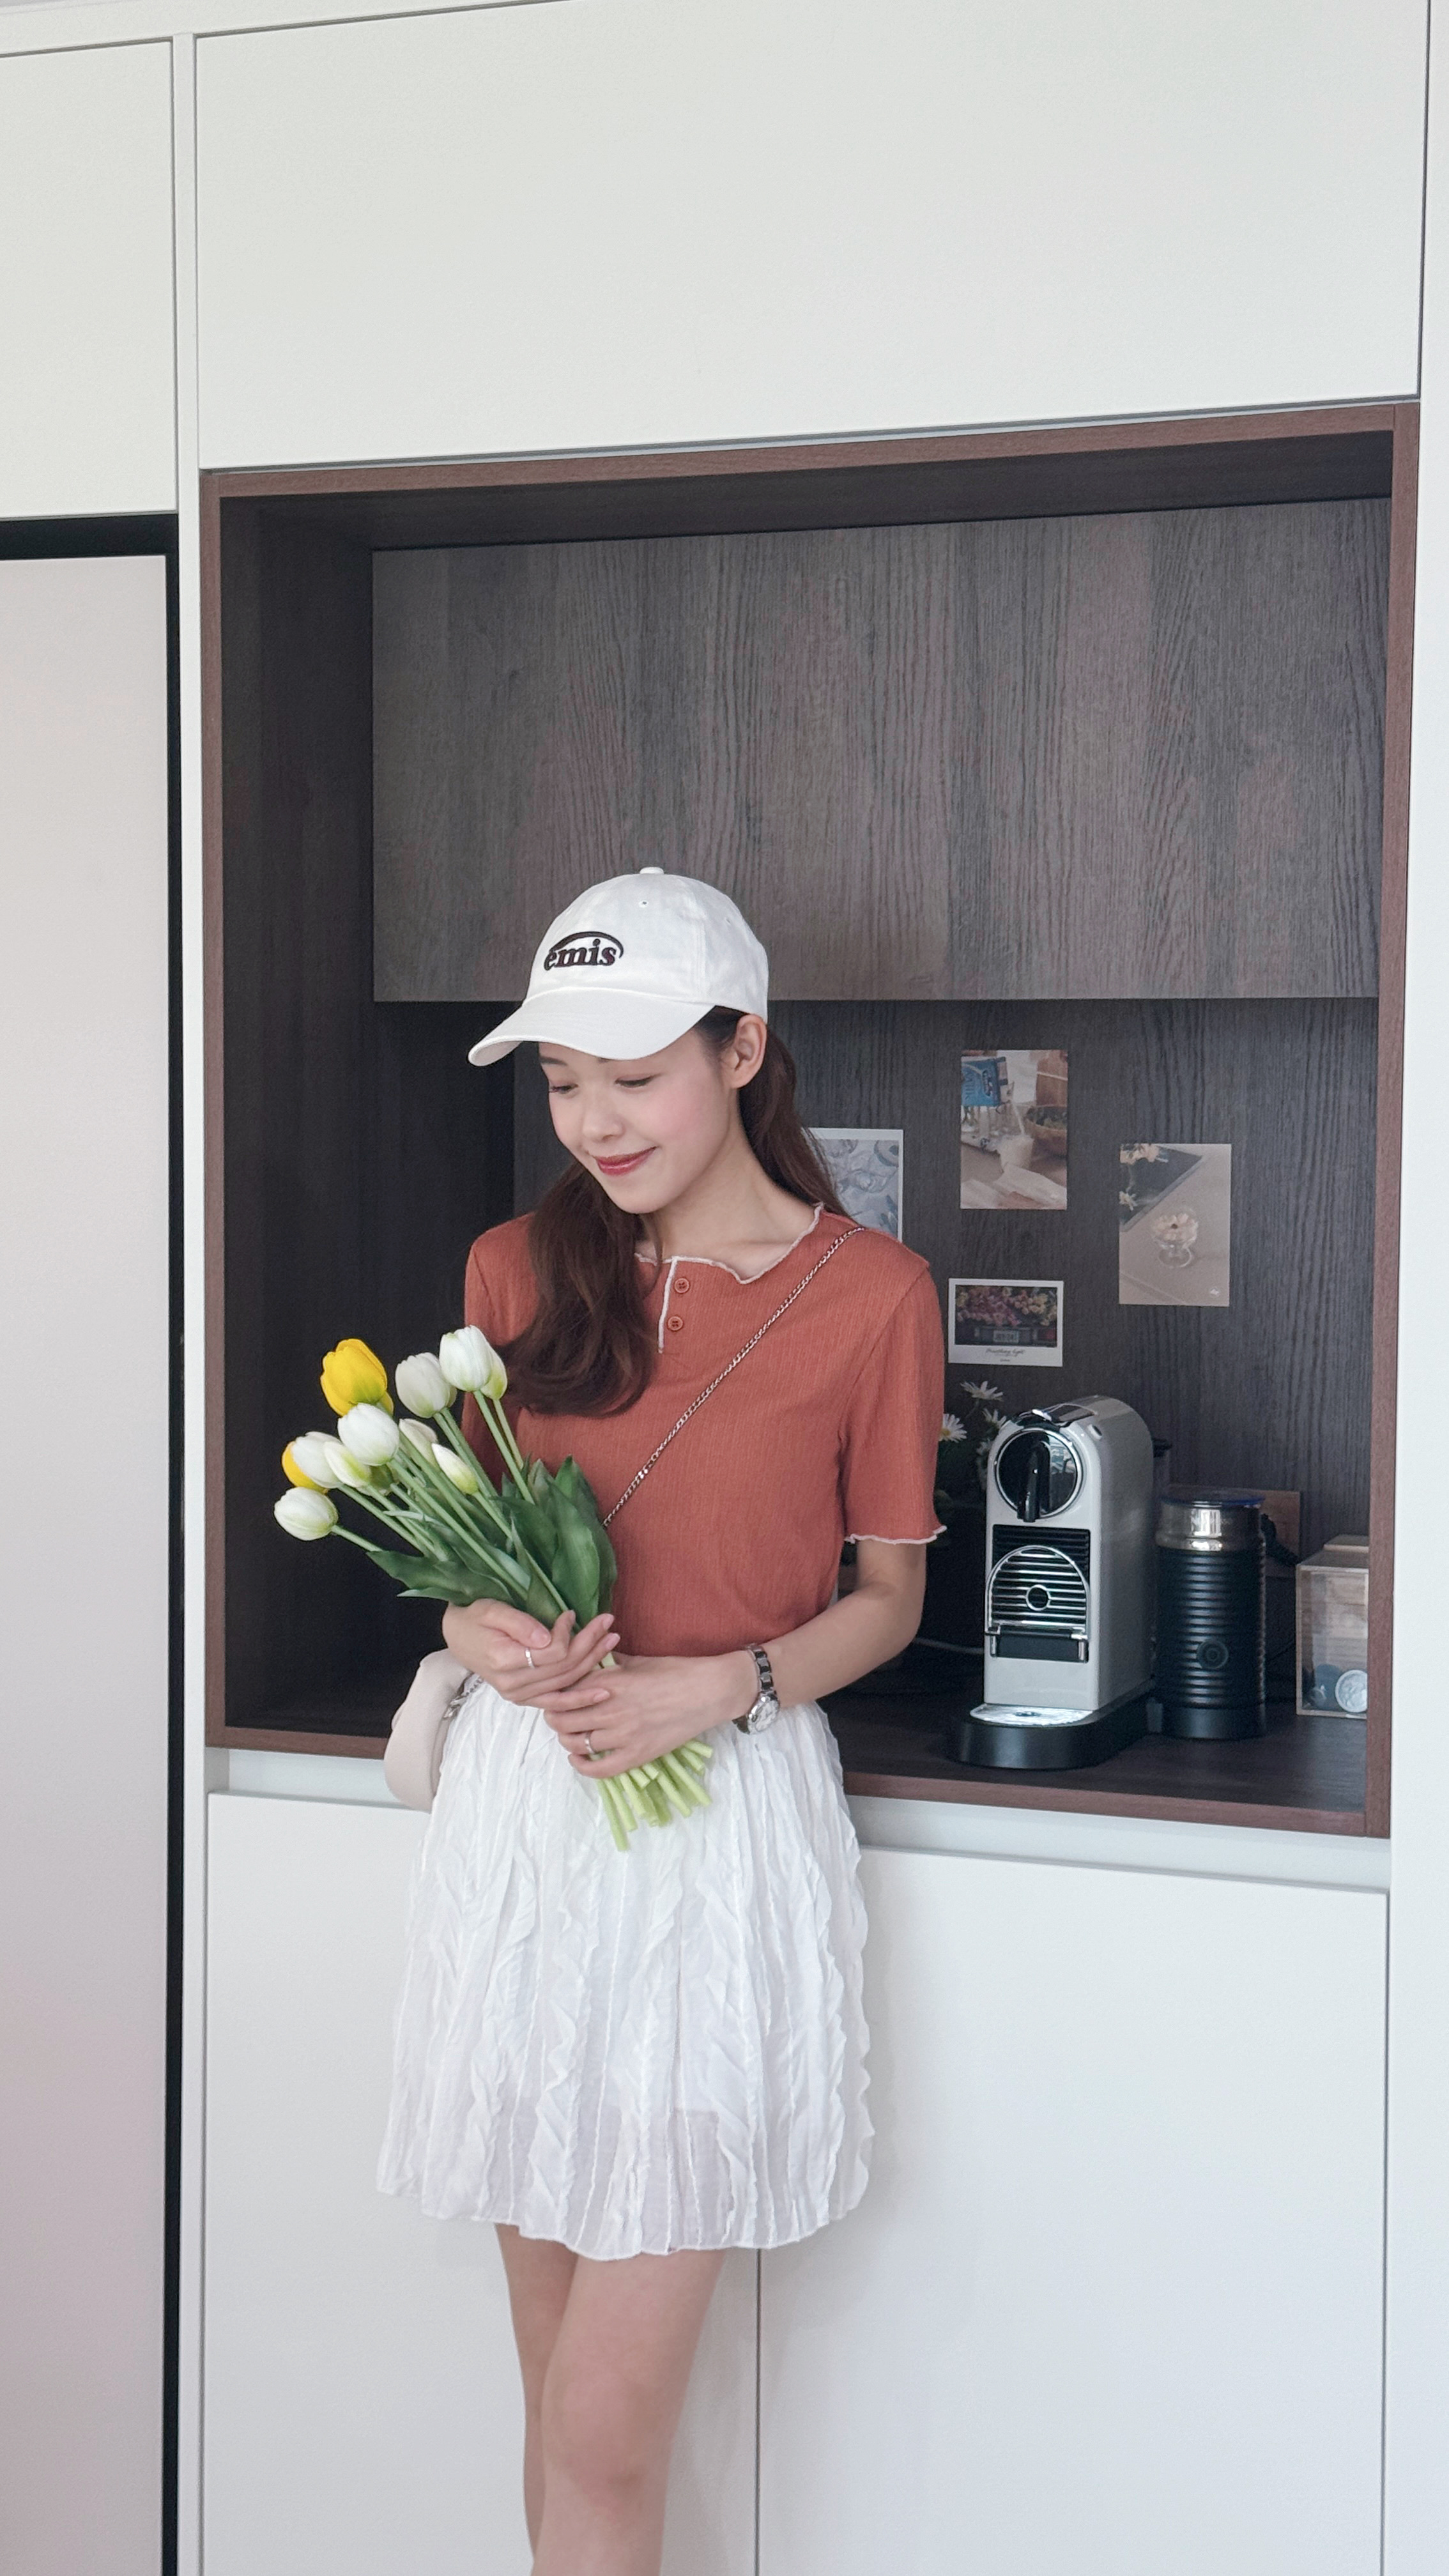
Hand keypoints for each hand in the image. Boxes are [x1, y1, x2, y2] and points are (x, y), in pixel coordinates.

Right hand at [440, 1599, 618, 1712]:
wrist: (458, 1637)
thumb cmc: (475, 1618)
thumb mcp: (492, 1610)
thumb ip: (519, 1623)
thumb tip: (548, 1637)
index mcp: (504, 1661)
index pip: (552, 1653)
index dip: (568, 1634)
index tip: (572, 1614)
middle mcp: (513, 1685)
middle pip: (563, 1668)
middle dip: (590, 1644)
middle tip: (609, 1624)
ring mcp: (519, 1696)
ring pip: (566, 1683)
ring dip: (592, 1663)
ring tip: (613, 1643)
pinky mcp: (525, 1699)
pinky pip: (557, 1702)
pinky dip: (580, 1698)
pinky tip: (602, 1692)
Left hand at [543, 1649, 756, 1777]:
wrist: (710, 1691)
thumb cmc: (677, 1670)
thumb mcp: (639, 1661)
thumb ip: (610, 1663)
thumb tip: (590, 1662)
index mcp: (610, 1681)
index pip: (564, 1691)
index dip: (554, 1694)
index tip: (554, 1695)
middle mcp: (611, 1708)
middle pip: (562, 1719)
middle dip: (555, 1717)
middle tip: (558, 1715)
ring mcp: (624, 1735)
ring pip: (576, 1743)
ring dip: (567, 1739)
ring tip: (570, 1733)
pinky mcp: (637, 1755)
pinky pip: (599, 1769)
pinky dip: (582, 1766)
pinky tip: (579, 1758)